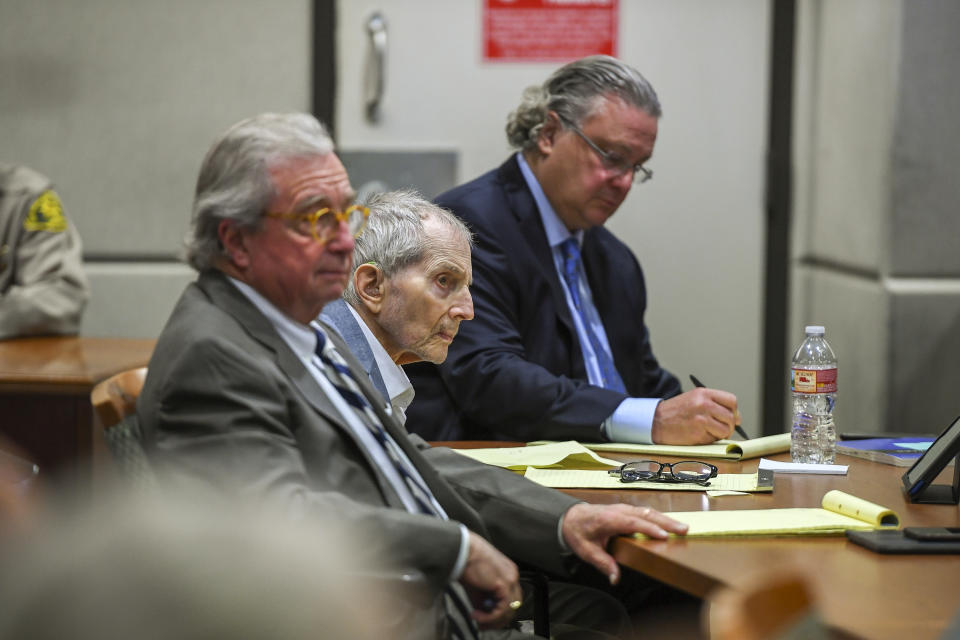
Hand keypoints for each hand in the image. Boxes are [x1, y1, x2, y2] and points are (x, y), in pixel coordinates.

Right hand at [459, 531, 521, 628]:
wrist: (462, 550)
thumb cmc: (467, 562)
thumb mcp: (477, 585)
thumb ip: (483, 599)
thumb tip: (483, 615)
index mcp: (508, 572)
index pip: (511, 598)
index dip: (500, 612)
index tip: (486, 620)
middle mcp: (513, 575)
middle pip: (513, 605)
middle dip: (498, 619)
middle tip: (483, 625)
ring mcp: (511, 579)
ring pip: (509, 610)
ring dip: (493, 620)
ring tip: (477, 620)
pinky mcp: (504, 584)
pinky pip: (502, 609)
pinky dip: (490, 617)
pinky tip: (476, 615)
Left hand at [562, 503, 687, 584]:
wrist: (571, 517)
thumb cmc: (579, 532)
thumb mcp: (587, 551)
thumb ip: (603, 563)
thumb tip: (615, 578)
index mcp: (609, 519)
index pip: (633, 522)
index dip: (649, 528)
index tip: (664, 535)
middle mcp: (619, 511)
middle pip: (646, 514)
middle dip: (666, 522)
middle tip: (684, 530)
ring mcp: (624, 509)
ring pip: (648, 512)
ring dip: (666, 519)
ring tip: (683, 528)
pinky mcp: (627, 511)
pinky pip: (645, 513)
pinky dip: (660, 518)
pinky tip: (670, 525)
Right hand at [651, 387, 738, 444]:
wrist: (655, 421)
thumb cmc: (675, 412)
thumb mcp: (694, 399)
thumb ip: (714, 404)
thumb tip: (736, 418)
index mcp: (704, 393)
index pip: (731, 401)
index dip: (734, 411)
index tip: (733, 417)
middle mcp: (704, 404)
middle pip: (731, 417)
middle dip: (730, 426)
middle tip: (722, 429)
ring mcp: (701, 419)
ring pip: (725, 430)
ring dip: (721, 434)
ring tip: (709, 432)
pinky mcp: (698, 433)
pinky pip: (714, 439)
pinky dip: (709, 440)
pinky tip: (698, 435)